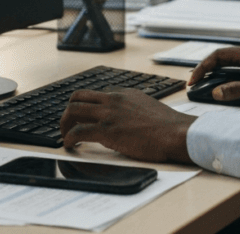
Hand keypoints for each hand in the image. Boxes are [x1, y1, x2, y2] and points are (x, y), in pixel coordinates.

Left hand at [60, 89, 195, 162]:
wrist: (175, 133)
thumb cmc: (168, 126)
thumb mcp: (148, 106)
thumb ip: (133, 107)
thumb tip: (125, 118)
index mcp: (124, 93)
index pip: (95, 94)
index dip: (85, 106)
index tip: (82, 117)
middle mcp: (113, 99)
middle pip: (78, 97)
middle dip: (68, 111)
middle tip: (67, 125)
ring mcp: (109, 114)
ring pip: (73, 111)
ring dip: (64, 124)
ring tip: (65, 136)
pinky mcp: (107, 131)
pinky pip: (78, 132)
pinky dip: (69, 139)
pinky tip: (70, 146)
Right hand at [188, 45, 239, 103]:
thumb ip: (237, 90)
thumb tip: (215, 92)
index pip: (217, 56)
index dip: (202, 68)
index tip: (193, 81)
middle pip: (220, 60)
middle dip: (205, 72)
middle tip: (195, 86)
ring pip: (228, 67)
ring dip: (215, 77)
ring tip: (205, 89)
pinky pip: (236, 73)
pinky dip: (226, 81)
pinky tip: (224, 91)